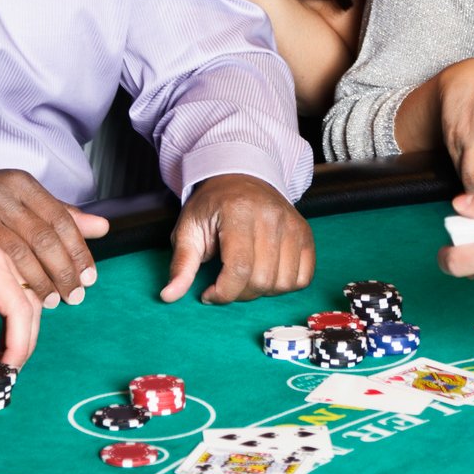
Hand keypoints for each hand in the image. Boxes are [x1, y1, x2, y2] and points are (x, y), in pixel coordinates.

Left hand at [0, 202, 41, 374]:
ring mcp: (5, 258)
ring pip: (32, 302)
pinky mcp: (10, 262)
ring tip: (12, 362)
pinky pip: (29, 293)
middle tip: (7, 374)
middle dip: (19, 346)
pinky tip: (14, 340)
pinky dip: (27, 320)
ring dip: (28, 336)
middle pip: (20, 308)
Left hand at [162, 173, 312, 303]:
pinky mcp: (305, 233)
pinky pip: (303, 278)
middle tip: (225, 283)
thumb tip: (169, 295)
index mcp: (239, 212)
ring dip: (262, 291)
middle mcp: (271, 216)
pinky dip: (284, 285)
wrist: (240, 177)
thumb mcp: (188, 229)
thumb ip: (181, 264)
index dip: (223, 292)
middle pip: (261, 280)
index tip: (208, 293)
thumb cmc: (212, 205)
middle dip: (239, 293)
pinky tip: (266, 272)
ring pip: (283, 283)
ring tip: (246, 275)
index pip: (239, 269)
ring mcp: (292, 224)